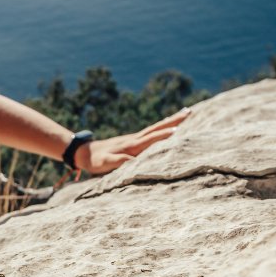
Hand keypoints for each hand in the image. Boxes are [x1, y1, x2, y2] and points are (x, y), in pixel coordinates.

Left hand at [77, 107, 191, 174]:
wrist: (84, 152)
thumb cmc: (95, 161)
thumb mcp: (105, 164)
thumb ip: (118, 162)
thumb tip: (134, 161)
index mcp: (131, 146)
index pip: (150, 139)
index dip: (163, 136)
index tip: (178, 131)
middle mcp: (135, 139)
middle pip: (158, 128)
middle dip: (174, 121)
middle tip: (190, 112)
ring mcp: (135, 138)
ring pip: (157, 127)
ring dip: (172, 120)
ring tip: (187, 112)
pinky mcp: (134, 141)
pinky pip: (152, 132)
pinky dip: (163, 126)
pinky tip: (169, 125)